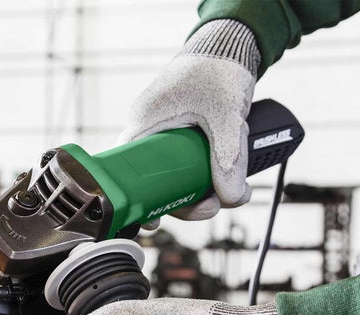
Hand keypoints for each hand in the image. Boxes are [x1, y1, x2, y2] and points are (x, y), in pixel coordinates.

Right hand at [119, 20, 260, 221]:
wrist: (230, 47)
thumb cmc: (217, 70)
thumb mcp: (226, 119)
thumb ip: (230, 159)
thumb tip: (231, 197)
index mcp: (143, 125)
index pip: (128, 174)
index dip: (140, 202)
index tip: (155, 221)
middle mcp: (148, 132)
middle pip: (155, 182)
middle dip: (183, 200)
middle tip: (209, 207)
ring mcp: (164, 134)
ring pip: (173, 176)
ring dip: (197, 190)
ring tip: (224, 194)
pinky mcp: (180, 134)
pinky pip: (185, 163)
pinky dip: (202, 174)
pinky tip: (221, 179)